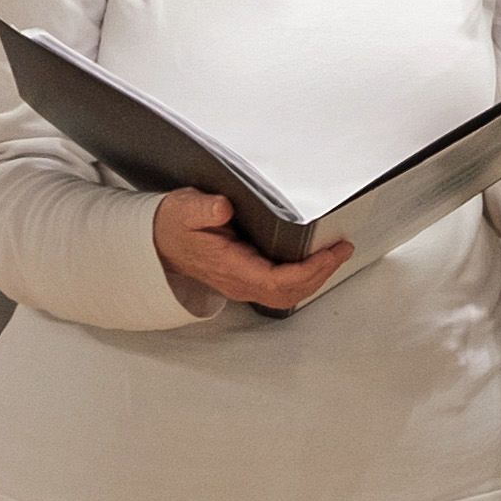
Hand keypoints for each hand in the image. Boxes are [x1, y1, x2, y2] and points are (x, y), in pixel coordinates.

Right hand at [151, 189, 347, 312]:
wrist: (158, 240)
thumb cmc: (173, 225)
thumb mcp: (184, 208)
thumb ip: (202, 208)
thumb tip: (222, 207)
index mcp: (228, 267)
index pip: (276, 281)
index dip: (308, 270)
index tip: (329, 252)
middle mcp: (239, 281)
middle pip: (288, 292)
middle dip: (320, 274)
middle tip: (342, 250)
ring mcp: (244, 283)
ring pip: (287, 293)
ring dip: (315, 277)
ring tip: (336, 254)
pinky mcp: (248, 278)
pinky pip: (282, 286)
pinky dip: (305, 275)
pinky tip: (316, 259)